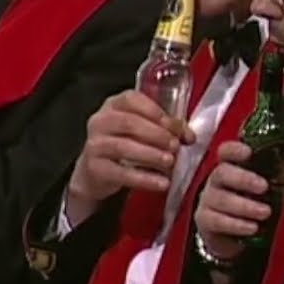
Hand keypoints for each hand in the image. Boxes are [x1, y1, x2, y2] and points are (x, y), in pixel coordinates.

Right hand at [65, 90, 196, 225]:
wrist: (96, 173)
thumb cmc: (124, 144)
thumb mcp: (141, 130)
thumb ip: (164, 128)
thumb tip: (189, 136)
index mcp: (114, 105)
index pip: (131, 99)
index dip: (155, 111)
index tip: (175, 126)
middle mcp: (100, 121)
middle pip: (129, 122)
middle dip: (156, 134)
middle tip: (175, 145)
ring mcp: (95, 145)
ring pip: (123, 147)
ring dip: (151, 154)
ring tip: (170, 161)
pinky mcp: (95, 169)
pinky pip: (121, 173)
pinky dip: (144, 179)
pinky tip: (161, 183)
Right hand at [194, 141, 271, 261]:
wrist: (231, 237)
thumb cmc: (249, 205)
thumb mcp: (265, 192)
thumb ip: (277, 182)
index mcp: (230, 167)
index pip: (226, 152)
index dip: (235, 150)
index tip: (248, 152)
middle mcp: (216, 181)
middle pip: (222, 172)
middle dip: (243, 179)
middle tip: (263, 187)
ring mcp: (208, 200)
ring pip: (221, 199)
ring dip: (245, 206)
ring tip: (265, 212)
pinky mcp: (205, 220)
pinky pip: (217, 220)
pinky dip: (236, 224)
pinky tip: (252, 227)